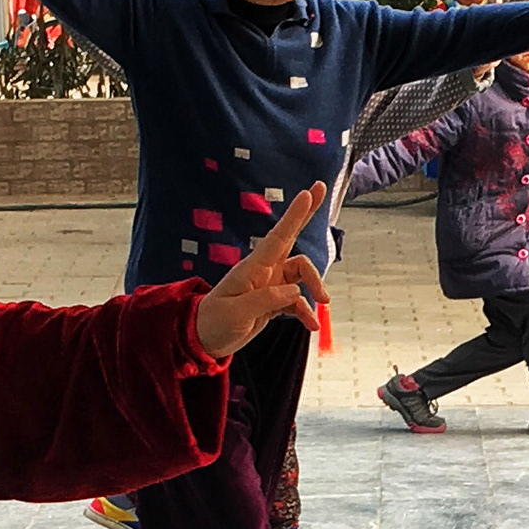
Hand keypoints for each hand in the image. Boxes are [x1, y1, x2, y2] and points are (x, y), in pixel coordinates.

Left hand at [195, 180, 329, 358]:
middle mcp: (265, 270)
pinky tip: (312, 325)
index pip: (278, 237)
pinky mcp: (274, 301)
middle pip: (291, 240)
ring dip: (315, 286)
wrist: (206, 339)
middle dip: (306, 216)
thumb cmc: (215, 321)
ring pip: (302, 275)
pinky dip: (307, 312)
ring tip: (323, 304)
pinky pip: (298, 301)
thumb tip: (295, 292)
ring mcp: (271, 284)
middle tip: (323, 190)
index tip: (309, 193)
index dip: (294, 216)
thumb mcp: (237, 312)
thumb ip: (266, 299)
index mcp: (253, 267)